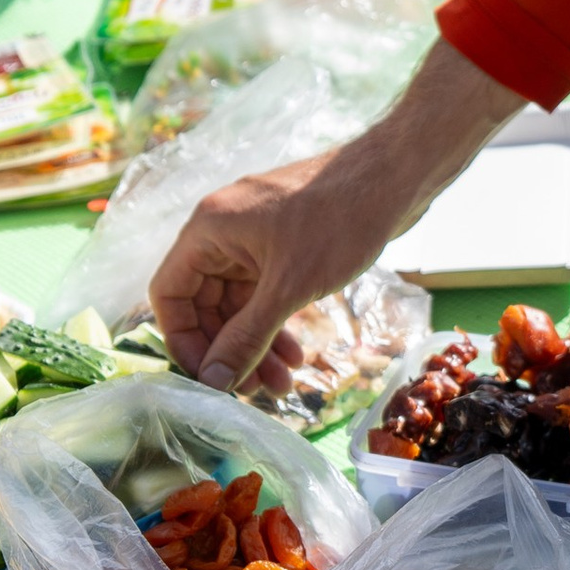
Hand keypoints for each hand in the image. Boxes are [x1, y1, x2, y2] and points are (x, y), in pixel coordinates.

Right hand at [148, 39, 520, 388]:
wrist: (398, 177)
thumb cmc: (340, 221)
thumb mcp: (289, 288)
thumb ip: (246, 336)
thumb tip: (213, 380)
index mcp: (208, 229)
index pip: (170, 294)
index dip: (184, 341)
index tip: (208, 379)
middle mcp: (224, 230)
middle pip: (206, 304)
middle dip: (229, 350)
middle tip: (255, 392)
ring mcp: (255, 236)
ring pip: (240, 303)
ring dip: (257, 344)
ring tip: (284, 384)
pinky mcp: (284, 243)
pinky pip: (266, 292)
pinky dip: (277, 324)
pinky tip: (298, 356)